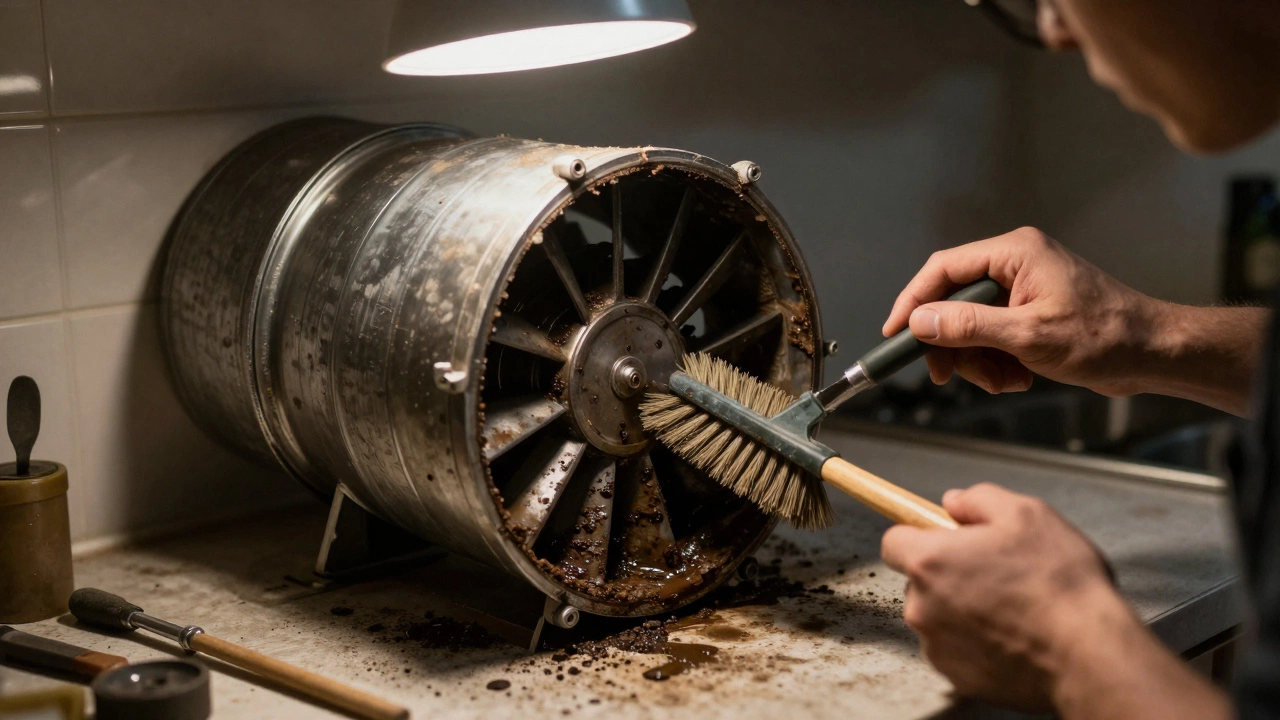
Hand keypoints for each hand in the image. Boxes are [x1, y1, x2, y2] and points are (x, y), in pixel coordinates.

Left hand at [881, 483, 1232, 718]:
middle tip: (995, 572)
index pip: (894, 540)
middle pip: (919, 581)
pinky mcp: (957, 678)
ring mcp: (937, 647)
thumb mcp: (1027, 514)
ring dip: (963, 610)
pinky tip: (1013, 636)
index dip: (919, 534)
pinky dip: (977, 643)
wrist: (1089, 655)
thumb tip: (954, 502)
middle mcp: (922, 607)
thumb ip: (979, 499)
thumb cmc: (1060, 583)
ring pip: (939, 617)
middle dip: (948, 574)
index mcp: (930, 561)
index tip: (943, 537)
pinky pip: (957, 650)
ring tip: (1012, 607)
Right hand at [882, 227, 1161, 396]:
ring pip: (970, 325)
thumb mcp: (1028, 336)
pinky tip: (1017, 378)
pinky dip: (996, 363)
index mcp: (1015, 253)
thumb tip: (920, 322)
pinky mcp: (1030, 312)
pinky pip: (992, 336)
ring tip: (1002, 381)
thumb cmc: (1105, 337)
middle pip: (953, 301)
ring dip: (977, 360)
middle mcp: (1016, 264)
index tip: (895, 334)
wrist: (1154, 354)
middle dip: (951, 344)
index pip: (943, 269)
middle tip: (945, 376)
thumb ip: (969, 326)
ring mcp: (1023, 288)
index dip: (913, 302)